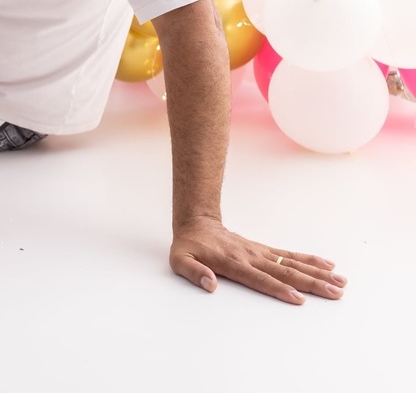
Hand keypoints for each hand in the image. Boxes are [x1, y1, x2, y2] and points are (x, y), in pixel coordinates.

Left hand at [170, 216, 345, 303]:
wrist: (196, 223)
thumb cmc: (188, 246)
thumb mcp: (180, 260)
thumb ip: (194, 273)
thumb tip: (210, 284)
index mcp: (233, 263)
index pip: (260, 279)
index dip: (279, 289)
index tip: (299, 298)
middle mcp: (252, 258)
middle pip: (285, 272)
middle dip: (312, 283)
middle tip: (335, 293)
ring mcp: (260, 253)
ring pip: (293, 263)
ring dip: (318, 273)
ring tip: (341, 282)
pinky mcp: (264, 250)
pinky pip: (290, 255)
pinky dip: (310, 260)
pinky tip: (329, 266)